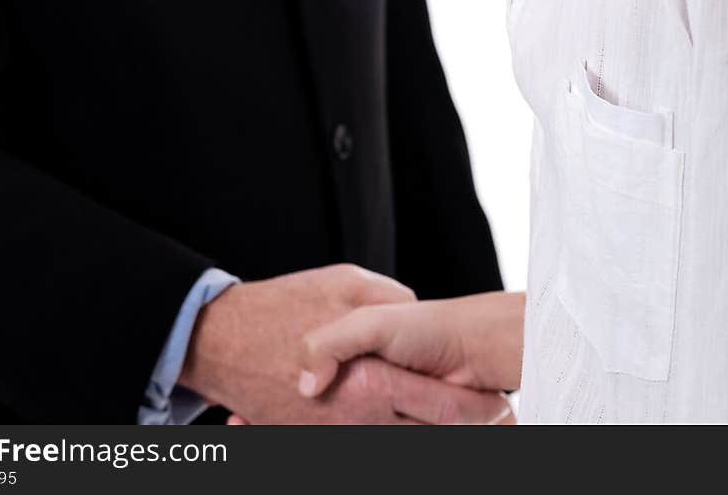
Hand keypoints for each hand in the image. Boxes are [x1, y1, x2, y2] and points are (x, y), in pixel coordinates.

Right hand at [179, 264, 513, 423]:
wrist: (224, 340)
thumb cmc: (283, 308)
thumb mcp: (345, 283)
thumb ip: (390, 300)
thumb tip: (416, 310)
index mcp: (373, 382)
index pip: (445, 409)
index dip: (479, 411)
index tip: (503, 404)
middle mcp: (359, 419)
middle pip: (426, 437)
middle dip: (461, 428)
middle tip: (496, 420)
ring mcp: (338, 435)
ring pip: (398, 444)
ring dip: (424, 433)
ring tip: (461, 421)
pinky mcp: (317, 439)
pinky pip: (362, 441)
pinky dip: (382, 431)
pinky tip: (393, 421)